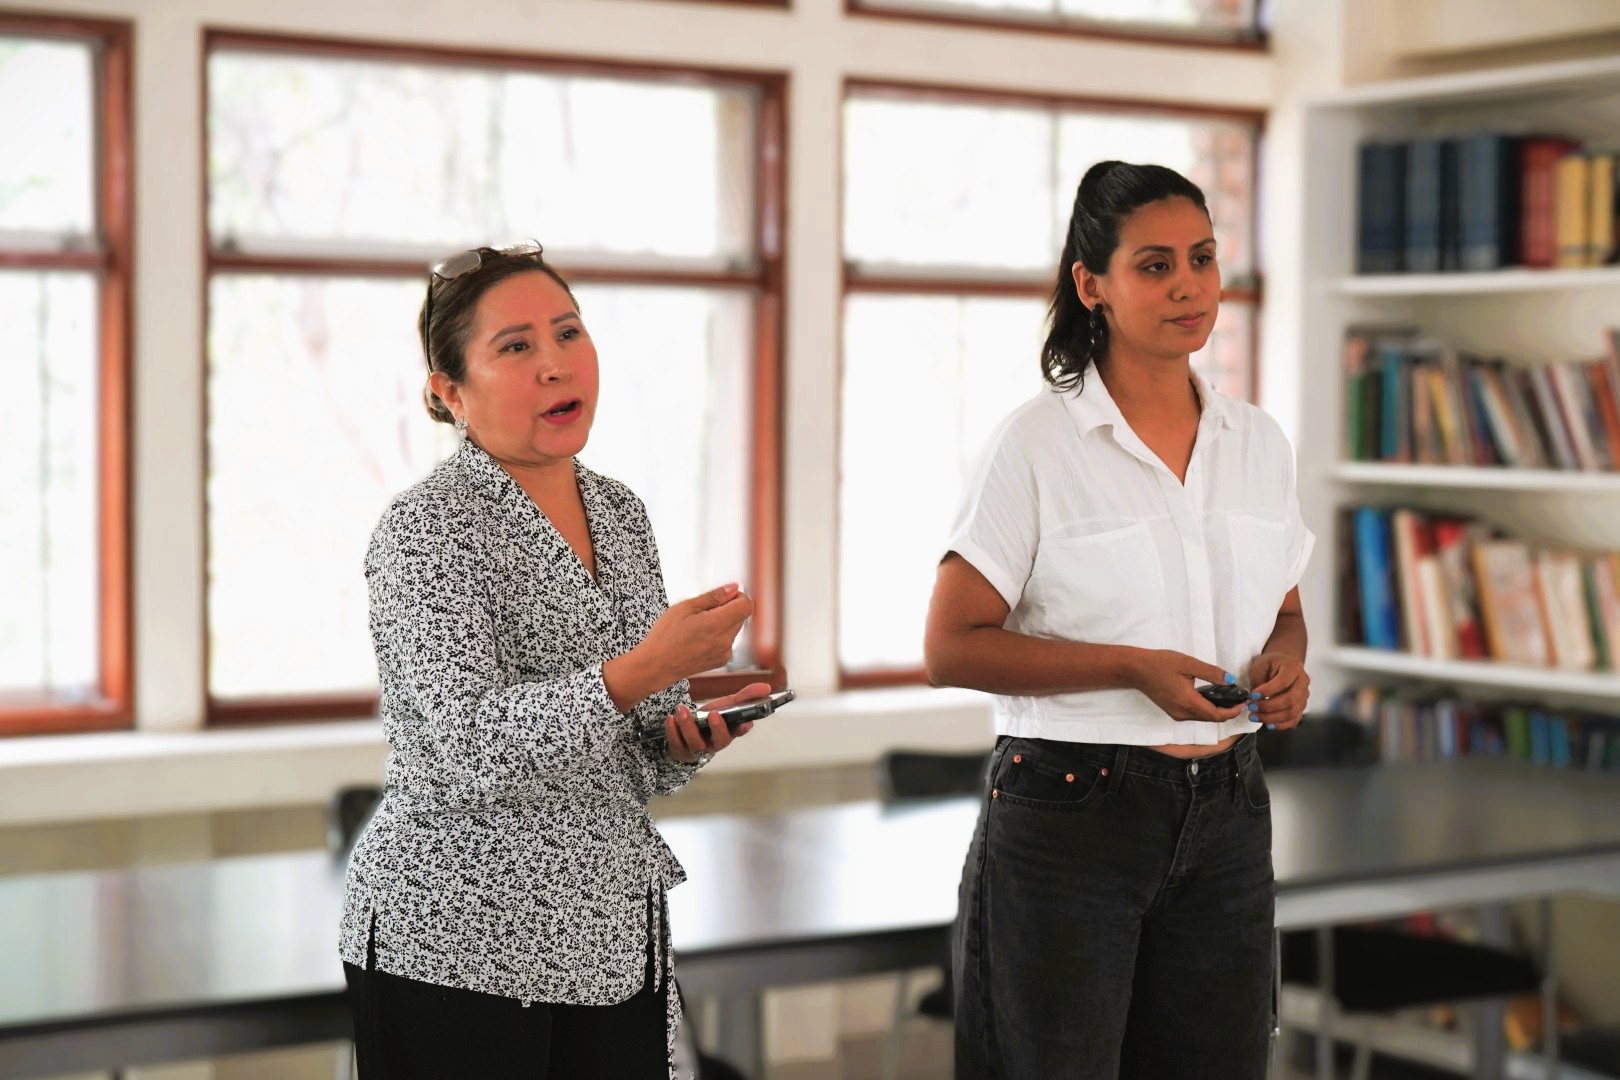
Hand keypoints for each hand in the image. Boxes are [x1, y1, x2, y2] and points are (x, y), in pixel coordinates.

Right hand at [639, 584, 753, 684]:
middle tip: (703, 611)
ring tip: (698, 626)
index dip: (737, 597)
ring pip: (734, 628)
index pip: (746, 606)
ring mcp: (724, 653)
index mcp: (717, 625)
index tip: (725, 596)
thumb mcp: (685, 607)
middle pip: (740, 616)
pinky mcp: (721, 660)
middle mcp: (725, 641)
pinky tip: (699, 638)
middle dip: (727, 609)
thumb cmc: (665, 637)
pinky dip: (718, 636)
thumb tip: (732, 588)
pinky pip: (727, 641)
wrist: (657, 665)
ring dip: (722, 622)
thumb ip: (713, 596)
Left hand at [663, 681, 771, 762]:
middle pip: (719, 742)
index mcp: (728, 733)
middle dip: (718, 728)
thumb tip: (766, 687)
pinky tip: (671, 718)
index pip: (738, 732)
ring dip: (689, 726)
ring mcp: (697, 749)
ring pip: (695, 743)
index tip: (746, 721)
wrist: (684, 736)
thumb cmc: (709, 721)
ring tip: (682, 710)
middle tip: (713, 713)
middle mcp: (714, 744)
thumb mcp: (725, 706)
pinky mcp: (680, 750)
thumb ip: (745, 697)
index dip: (742, 728)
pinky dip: (673, 731)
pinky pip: (676, 743)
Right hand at [1131, 649, 1249, 723]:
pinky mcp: (1173, 712)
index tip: (1244, 702)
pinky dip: (1206, 709)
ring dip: (1217, 711)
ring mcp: (1176, 714)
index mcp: (1188, 703)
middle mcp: (1182, 714)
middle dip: (1228, 712)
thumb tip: (1231, 681)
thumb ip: (1211, 673)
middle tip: (1240, 699)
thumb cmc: (1160, 663)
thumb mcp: (1188, 663)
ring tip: (1228, 698)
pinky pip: (1194, 715)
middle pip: (1211, 719)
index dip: (1233, 711)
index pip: (1217, 715)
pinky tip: (1211, 698)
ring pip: (1203, 718)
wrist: (1136, 669)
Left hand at [1247, 652, 1308, 729]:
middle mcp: (1303, 683)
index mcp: (1293, 668)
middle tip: (1252, 707)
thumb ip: (1258, 680)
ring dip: (1272, 718)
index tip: (1253, 695)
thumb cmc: (1272, 663)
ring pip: (1292, 712)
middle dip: (1268, 707)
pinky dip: (1281, 725)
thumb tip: (1253, 699)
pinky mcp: (1301, 707)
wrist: (1285, 664)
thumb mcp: (1261, 664)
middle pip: (1290, 700)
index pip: (1283, 682)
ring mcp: (1304, 696)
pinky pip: (1294, 720)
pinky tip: (1268, 724)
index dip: (1268, 691)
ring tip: (1255, 716)